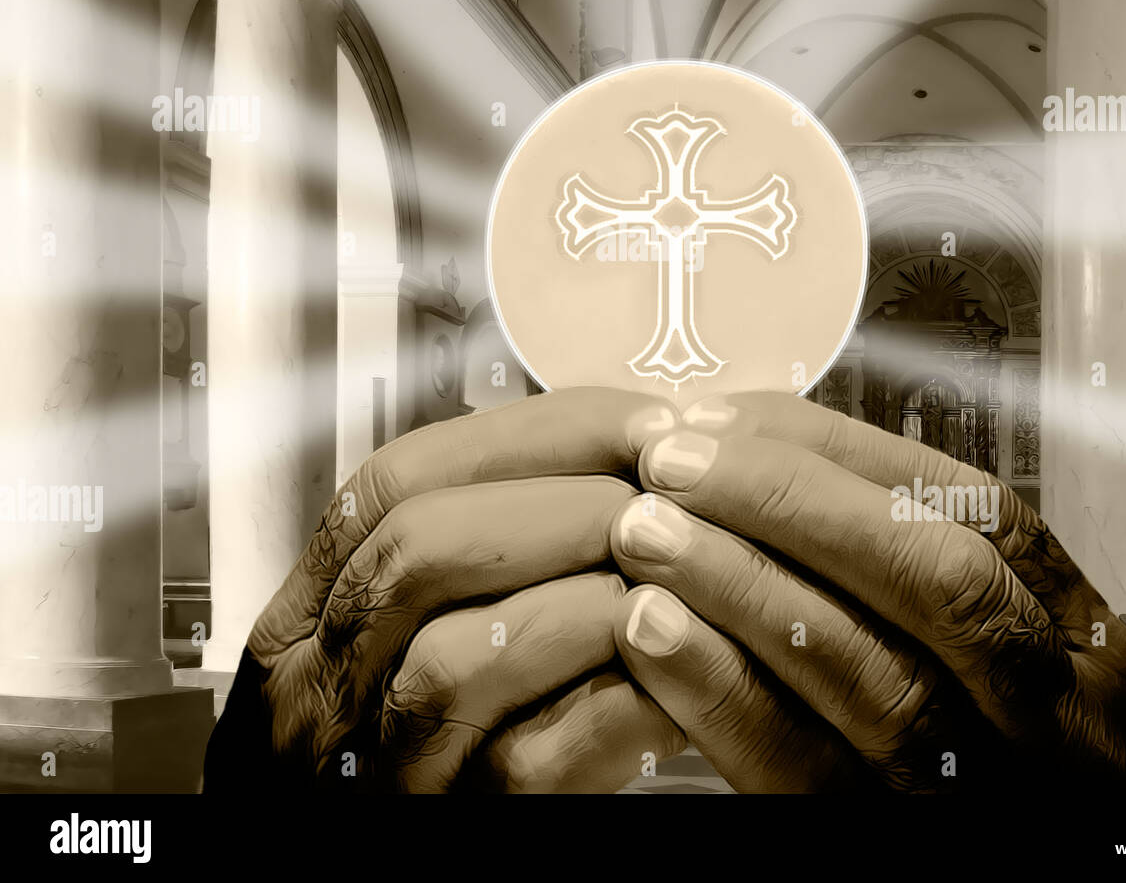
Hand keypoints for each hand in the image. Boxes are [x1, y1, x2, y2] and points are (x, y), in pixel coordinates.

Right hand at [203, 388, 686, 790]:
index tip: (644, 422)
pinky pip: (524, 766)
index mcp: (312, 610)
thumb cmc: (446, 715)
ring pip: (458, 659)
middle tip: (672, 495)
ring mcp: (376, 763)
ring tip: (675, 574)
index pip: (402, 479)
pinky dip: (613, 707)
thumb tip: (634, 442)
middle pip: (420, 550)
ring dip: (587, 599)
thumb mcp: (428, 608)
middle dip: (568, 504)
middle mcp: (319, 684)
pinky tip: (677, 675)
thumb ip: (495, 532)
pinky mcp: (453, 829)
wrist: (392, 838)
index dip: (533, 436)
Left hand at [609, 392, 1125, 792]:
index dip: (843, 454)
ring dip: (743, 584)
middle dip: (793, 501)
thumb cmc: (955, 726)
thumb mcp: (976, 641)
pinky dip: (721, 690)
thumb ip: (894, 550)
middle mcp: (1053, 721)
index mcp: (1083, 644)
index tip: (728, 419)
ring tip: (646, 530)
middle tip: (672, 462)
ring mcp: (982, 793)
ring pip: (871, 674)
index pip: (975, 507)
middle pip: (937, 582)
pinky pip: (804, 768)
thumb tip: (750, 441)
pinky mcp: (882, 842)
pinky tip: (650, 629)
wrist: (956, 868)